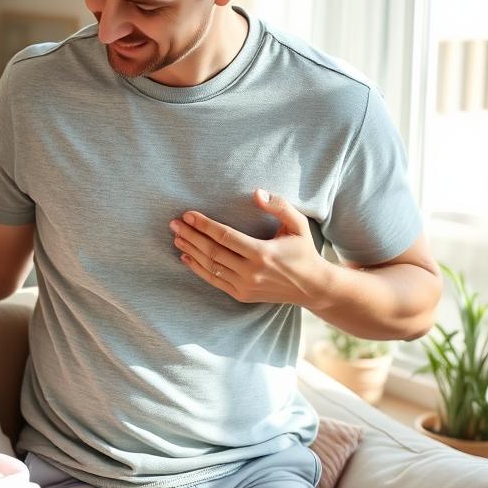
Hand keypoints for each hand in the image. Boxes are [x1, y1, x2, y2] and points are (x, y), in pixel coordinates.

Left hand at [169, 189, 327, 307]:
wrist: (312, 287)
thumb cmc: (303, 251)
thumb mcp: (298, 225)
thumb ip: (279, 206)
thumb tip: (257, 192)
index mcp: (263, 253)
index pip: (224, 236)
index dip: (204, 225)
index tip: (188, 215)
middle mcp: (251, 271)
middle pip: (212, 251)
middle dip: (191, 236)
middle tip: (174, 224)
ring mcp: (245, 285)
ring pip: (210, 267)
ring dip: (190, 251)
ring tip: (177, 237)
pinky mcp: (241, 294)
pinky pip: (214, 280)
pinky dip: (197, 269)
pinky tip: (186, 257)